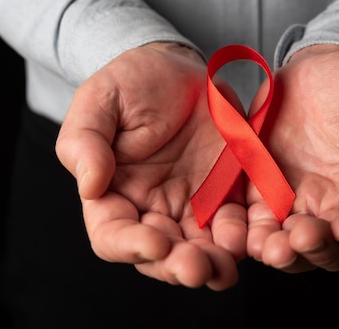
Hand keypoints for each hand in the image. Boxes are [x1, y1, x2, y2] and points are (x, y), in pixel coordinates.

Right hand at [55, 43, 246, 289]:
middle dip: (178, 266)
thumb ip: (85, 141)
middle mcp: (152, 208)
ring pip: (199, 249)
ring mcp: (192, 205)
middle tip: (197, 268)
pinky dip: (243, 239)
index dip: (131, 245)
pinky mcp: (226, 194)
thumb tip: (89, 187)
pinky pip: (235, 225)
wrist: (180, 68)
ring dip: (212, 264)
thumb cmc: (132, 82)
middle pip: (160, 254)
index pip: (113, 234)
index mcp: (113, 193)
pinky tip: (253, 241)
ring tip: (225, 268)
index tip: (155, 244)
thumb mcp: (100, 101)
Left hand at [246, 44, 338, 271]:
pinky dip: (246, 231)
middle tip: (299, 238)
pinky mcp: (263, 188)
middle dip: (315, 250)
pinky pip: (253, 219)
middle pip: (330, 250)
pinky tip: (238, 232)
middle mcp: (338, 207)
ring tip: (267, 246)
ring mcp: (298, 201)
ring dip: (278, 251)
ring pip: (289, 244)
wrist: (321, 66)